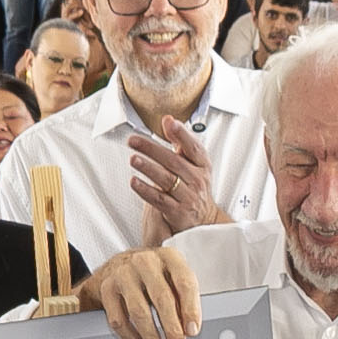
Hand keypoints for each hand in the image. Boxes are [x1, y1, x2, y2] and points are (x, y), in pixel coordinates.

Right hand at [88, 246, 201, 338]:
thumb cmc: (153, 274)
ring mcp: (123, 274)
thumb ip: (183, 299)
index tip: (192, 331)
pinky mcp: (107, 288)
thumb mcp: (172, 277)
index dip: (191, 310)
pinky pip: (119, 320)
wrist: (118, 266)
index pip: (184, 283)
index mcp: (169, 257)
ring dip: (152, 338)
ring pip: (139, 312)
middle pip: (162, 299)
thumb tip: (189, 330)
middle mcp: (145, 261)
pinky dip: (132, 338)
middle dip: (172, 329)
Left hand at [128, 117, 222, 237]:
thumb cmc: (195, 187)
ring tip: (134, 159)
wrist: (203, 219)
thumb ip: (180, 141)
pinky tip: (134, 182)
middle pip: (173, 162)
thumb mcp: (193, 163)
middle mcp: (197, 180)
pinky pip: (159, 199)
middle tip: (134, 141)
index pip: (193, 148)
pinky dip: (146, 190)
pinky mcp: (177, 211)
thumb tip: (168, 119)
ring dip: (148, 168)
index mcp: (202, 165)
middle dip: (152, 149)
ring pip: (166, 179)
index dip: (182, 135)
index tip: (170, 124)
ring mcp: (188, 196)